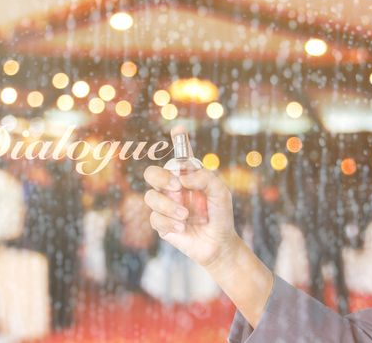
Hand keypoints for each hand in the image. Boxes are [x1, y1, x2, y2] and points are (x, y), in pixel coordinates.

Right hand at [143, 126, 240, 267]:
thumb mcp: (220, 193)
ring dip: (168, 206)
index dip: (178, 139)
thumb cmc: (220, 214)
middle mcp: (172, 188)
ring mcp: (164, 205)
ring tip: (186, 216)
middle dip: (160, 177)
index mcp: (186, 176)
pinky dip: (169, 222)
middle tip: (177, 186)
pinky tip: (182, 227)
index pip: (180, 154)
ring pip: (150, 197)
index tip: (179, 129)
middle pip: (151, 173)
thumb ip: (204, 178)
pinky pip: (155, 218)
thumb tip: (181, 177)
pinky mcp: (160, 223)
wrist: (218, 243)